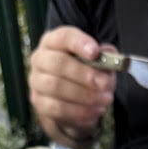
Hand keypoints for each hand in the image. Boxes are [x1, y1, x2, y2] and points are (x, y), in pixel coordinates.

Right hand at [29, 26, 115, 146]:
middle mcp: (40, 58)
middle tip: (105, 84)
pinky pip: (57, 108)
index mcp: (54, 42)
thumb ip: (105, 59)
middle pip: (58, 63)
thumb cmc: (86, 75)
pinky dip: (79, 111)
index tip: (95, 53)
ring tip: (105, 100)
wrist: (73, 102)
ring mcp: (36, 81)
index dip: (79, 43)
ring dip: (84, 95)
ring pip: (56, 87)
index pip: (64, 37)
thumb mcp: (98, 65)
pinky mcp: (39, 103)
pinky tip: (95, 111)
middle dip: (84, 74)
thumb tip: (111, 56)